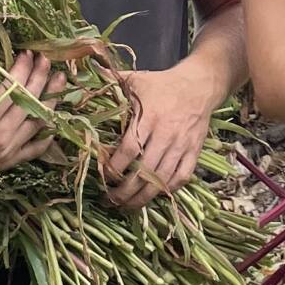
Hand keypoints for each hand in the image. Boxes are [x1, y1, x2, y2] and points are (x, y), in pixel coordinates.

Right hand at [0, 53, 65, 190]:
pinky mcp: (12, 161)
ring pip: (39, 122)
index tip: (27, 53)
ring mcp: (10, 150)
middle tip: (47, 60)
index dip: (21, 69)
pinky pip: (38, 146)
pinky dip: (49, 131)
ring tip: (60, 80)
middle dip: (40, 77)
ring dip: (51, 99)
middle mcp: (1, 135)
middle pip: (28, 101)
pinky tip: (55, 116)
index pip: (10, 88)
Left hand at [98, 63, 218, 212]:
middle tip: (110, 200)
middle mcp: (166, 133)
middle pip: (144, 171)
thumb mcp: (136, 79)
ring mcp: (182, 145)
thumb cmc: (162, 84)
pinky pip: (181, 177)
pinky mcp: (194, 152)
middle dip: (125, 191)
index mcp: (150, 116)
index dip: (115, 167)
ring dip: (143, 197)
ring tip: (127, 205)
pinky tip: (153, 195)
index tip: (103, 176)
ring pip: (162, 179)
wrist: (200, 85)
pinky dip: (167, 190)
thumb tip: (84, 80)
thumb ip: (110, 82)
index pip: (130, 149)